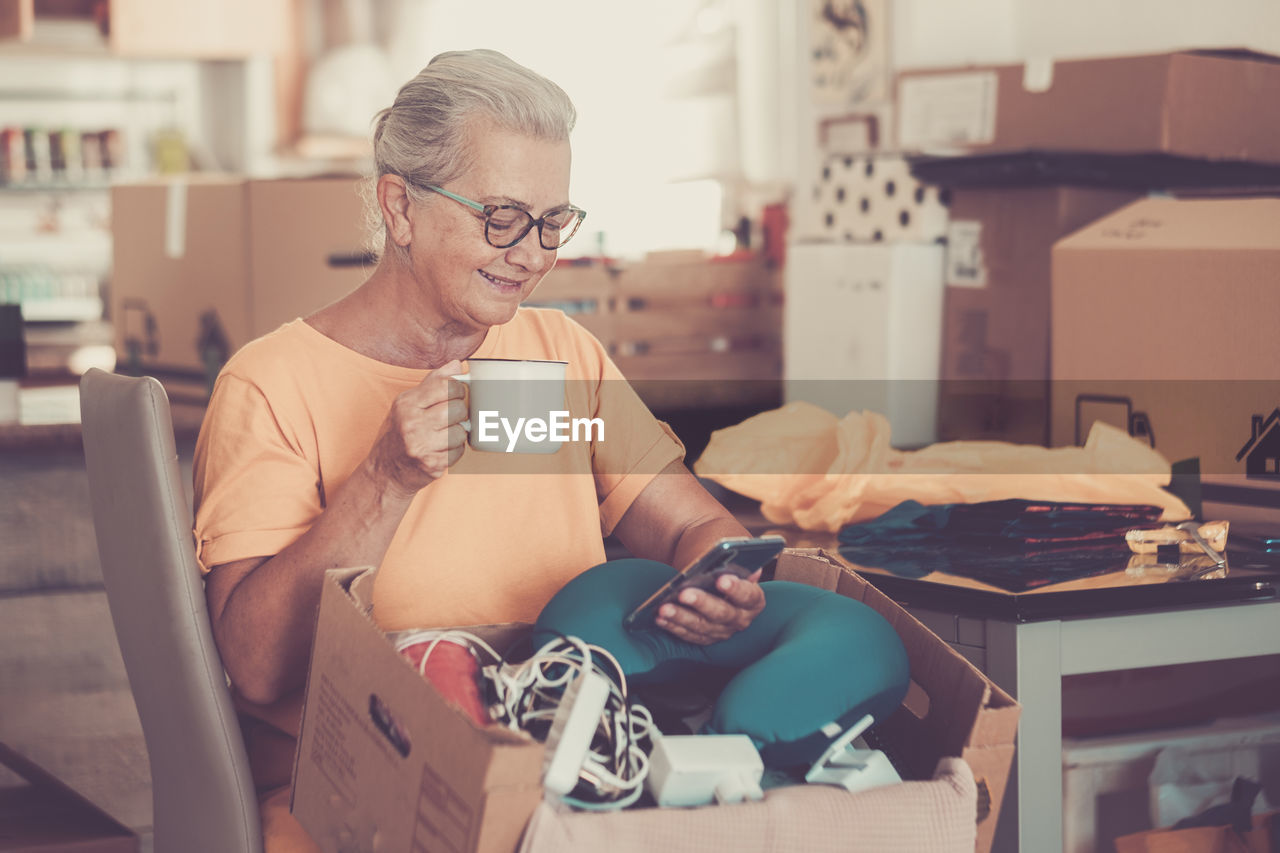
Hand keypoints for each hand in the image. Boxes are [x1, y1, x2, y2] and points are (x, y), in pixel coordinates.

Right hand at [369, 359, 468, 496]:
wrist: (385, 471)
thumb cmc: (399, 433)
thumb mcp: (408, 403)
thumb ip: (433, 382)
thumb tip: (458, 364)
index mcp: (407, 403)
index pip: (446, 385)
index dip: (458, 389)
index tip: (456, 395)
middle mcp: (412, 423)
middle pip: (457, 408)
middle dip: (459, 413)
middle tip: (450, 418)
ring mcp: (421, 445)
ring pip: (461, 431)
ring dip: (458, 434)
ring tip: (443, 436)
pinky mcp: (432, 464)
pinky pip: (459, 451)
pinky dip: (454, 450)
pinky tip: (440, 450)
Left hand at [655, 569, 765, 644]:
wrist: (725, 591)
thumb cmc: (730, 574)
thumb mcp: (737, 568)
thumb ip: (739, 565)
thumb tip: (743, 560)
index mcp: (754, 600)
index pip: (748, 595)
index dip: (736, 588)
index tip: (722, 579)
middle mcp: (741, 619)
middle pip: (722, 613)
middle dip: (702, 603)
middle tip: (684, 593)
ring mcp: (723, 631)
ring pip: (701, 626)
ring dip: (681, 617)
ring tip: (664, 607)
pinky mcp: (706, 638)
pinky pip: (689, 635)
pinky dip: (673, 626)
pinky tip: (660, 617)